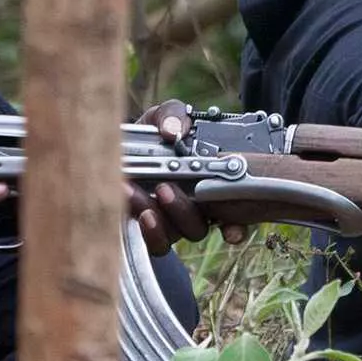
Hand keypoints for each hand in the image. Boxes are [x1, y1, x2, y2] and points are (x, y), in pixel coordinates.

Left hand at [131, 100, 224, 250]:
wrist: (126, 143)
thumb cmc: (155, 132)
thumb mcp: (166, 116)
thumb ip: (174, 116)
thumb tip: (174, 131)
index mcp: (211, 181)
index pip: (233, 212)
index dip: (235, 226)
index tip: (230, 230)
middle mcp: (197, 206)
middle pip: (200, 225)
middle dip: (183, 210)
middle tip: (164, 187)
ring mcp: (174, 219)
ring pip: (178, 233)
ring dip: (161, 220)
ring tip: (135, 192)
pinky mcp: (150, 227)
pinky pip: (158, 244)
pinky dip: (150, 232)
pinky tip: (135, 208)